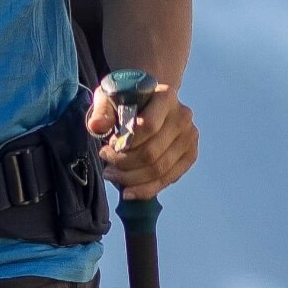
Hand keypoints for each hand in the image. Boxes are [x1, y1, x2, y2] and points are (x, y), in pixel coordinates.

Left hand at [87, 77, 196, 195]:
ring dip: (131, 179)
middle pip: (152, 152)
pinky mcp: (190, 155)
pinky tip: (128, 191)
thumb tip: (96, 126)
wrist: (148, 104)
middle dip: (124, 164)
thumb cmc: (125, 102)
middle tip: (107, 165)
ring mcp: (189, 137)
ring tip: (112, 175)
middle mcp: (183, 116)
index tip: (109, 145)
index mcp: (166, 97)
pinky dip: (145, 189)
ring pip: (159, 169)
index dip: (126, 142)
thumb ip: (101, 111)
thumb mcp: (109, 98)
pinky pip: (168, 179)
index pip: (149, 126)